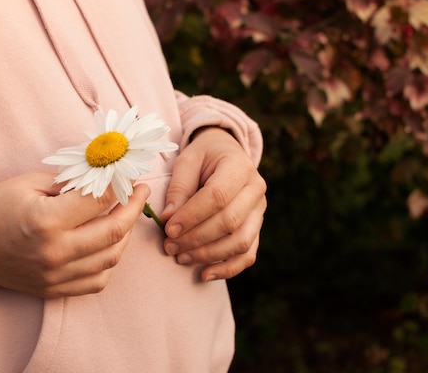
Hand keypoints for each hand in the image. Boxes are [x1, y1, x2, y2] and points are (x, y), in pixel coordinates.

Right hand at [0, 172, 149, 297]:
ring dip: (126, 236)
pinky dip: (109, 263)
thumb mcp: (30, 182)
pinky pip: (96, 282)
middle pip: (114, 232)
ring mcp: (55, 275)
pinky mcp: (52, 289)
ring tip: (127, 216)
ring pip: (111, 259)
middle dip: (134, 208)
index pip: (100, 200)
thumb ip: (71, 182)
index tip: (130, 175)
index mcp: (47, 221)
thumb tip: (105, 176)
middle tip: (140, 193)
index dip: (121, 185)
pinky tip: (110, 245)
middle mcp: (55, 252)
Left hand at [161, 127, 266, 281]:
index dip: (192, 216)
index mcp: (240, 166)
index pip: (217, 196)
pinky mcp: (257, 228)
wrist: (226, 153)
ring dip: (208, 255)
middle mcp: (256, 189)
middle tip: (169, 246)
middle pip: (229, 222)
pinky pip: (248, 255)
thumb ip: (179, 188)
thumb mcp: (187, 160)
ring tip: (180, 257)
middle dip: (196, 238)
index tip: (168, 228)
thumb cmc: (203, 157)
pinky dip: (228, 269)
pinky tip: (204, 274)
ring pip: (240, 242)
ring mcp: (259, 211)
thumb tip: (169, 218)